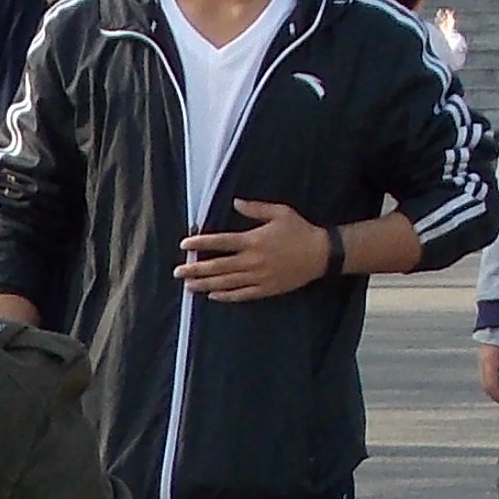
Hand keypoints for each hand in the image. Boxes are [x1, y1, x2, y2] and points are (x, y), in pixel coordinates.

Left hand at [179, 199, 334, 301]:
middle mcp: (252, 260)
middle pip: (218, 266)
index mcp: (253, 240)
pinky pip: (242, 294)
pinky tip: (213, 296)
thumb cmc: (300, 230)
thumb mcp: (279, 212)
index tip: (185, 244)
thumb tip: (235, 202)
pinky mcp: (266, 289)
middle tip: (177, 271)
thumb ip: (255, 208)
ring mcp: (258, 277)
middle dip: (196, 269)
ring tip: (189, 285)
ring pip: (226, 282)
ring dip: (206, 284)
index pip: (221, 242)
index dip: (201, 243)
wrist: (321, 254)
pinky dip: (226, 296)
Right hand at [476, 338, 498, 407]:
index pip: (491, 386)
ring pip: (485, 380)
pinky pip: (486, 373)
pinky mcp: (484, 355)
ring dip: (495, 388)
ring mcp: (482, 358)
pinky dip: (493, 381)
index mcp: (489, 361)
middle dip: (497, 395)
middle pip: (486, 385)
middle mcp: (482, 361)